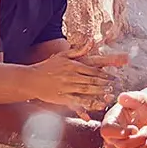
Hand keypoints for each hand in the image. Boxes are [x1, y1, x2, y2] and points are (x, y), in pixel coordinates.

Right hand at [6, 44, 125, 116]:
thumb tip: (91, 41)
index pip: (92, 69)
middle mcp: (70, 75)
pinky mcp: (62, 97)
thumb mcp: (62, 55)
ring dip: (99, 92)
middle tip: (115, 86)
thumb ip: (78, 50)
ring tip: (109, 95)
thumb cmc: (48, 66)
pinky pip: (77, 101)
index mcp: (72, 65)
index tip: (114, 77)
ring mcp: (66, 86)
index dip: (104, 74)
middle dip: (105, 84)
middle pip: (92, 80)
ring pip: (86, 90)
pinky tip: (94, 107)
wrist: (31, 79)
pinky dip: (86, 105)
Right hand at [101, 91, 146, 147]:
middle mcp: (108, 138)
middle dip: (140, 140)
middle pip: (122, 147)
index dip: (122, 133)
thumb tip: (122, 98)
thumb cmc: (139, 107)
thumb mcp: (138, 99)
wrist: (143, 117)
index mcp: (108, 122)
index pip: (107, 132)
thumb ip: (131, 98)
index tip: (135, 128)